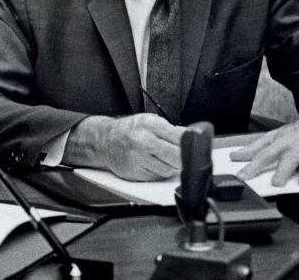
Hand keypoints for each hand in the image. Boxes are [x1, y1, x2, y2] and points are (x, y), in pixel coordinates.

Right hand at [63, 113, 184, 180]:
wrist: (105, 141)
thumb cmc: (130, 130)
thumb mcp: (150, 121)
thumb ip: (171, 130)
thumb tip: (192, 137)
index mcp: (149, 124)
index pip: (180, 139)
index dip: (189, 145)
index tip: (193, 147)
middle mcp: (142, 141)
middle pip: (177, 157)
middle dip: (180, 158)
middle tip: (177, 155)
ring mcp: (137, 158)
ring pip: (168, 170)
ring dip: (168, 166)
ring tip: (159, 158)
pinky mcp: (134, 173)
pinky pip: (156, 177)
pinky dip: (156, 172)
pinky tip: (149, 163)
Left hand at [231, 108, 298, 186]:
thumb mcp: (276, 135)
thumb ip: (255, 148)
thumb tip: (235, 156)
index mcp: (282, 142)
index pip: (264, 155)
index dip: (252, 166)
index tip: (241, 177)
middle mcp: (297, 147)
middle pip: (288, 160)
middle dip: (282, 171)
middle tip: (276, 184)